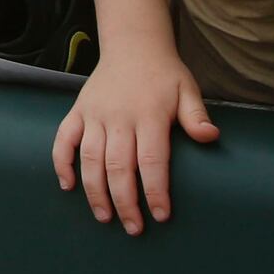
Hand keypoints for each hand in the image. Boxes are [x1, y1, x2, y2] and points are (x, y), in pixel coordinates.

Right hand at [50, 49, 218, 232]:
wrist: (133, 45)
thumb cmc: (163, 75)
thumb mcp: (187, 90)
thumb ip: (197, 116)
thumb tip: (211, 136)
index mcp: (148, 114)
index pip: (151, 160)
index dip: (156, 191)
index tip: (161, 215)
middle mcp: (118, 116)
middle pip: (118, 166)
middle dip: (125, 202)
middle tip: (134, 228)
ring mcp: (94, 114)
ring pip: (90, 159)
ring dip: (95, 191)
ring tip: (104, 217)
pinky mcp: (78, 111)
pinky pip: (64, 139)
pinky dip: (62, 163)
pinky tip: (68, 185)